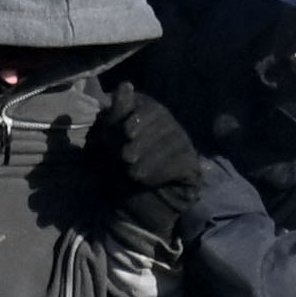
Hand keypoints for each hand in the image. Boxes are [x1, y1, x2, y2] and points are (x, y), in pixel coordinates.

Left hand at [100, 89, 213, 242]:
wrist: (124, 210)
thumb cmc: (112, 173)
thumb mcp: (103, 143)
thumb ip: (113, 114)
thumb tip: (125, 86)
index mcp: (147, 116)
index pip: (148, 105)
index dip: (137, 115)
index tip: (125, 131)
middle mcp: (170, 127)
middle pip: (163, 120)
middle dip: (142, 138)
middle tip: (124, 157)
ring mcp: (184, 147)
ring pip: (174, 140)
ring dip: (149, 156)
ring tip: (131, 171)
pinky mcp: (192, 170)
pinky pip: (183, 162)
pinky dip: (161, 170)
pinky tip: (143, 179)